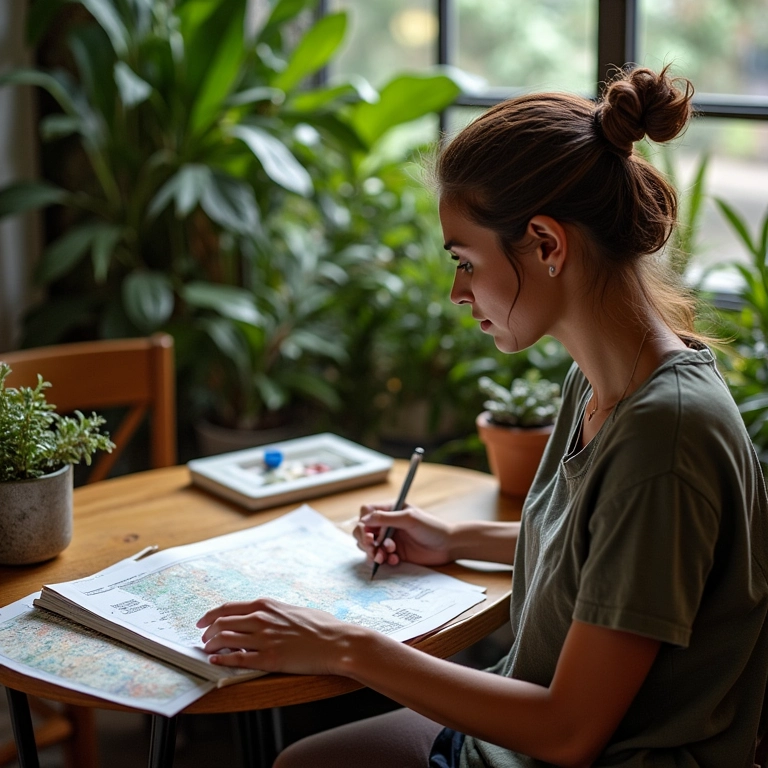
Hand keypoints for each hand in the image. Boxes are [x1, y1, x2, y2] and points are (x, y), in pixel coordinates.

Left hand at [196, 598, 362, 674]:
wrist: (337, 642)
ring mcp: (263, 639)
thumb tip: (264, 618)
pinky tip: (216, 661)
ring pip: (224, 639)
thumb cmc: (321, 626)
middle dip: (207, 632)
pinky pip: (237, 659)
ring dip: (211, 646)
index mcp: (266, 605)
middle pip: (221, 623)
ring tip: (208, 651)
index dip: (210, 615)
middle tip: (204, 640)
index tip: (201, 622)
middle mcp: (261, 619)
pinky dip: (222, 660)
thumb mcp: (293, 610)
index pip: (227, 608)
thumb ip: (274, 613)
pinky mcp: (268, 658)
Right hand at [353, 503, 453, 567]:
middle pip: (363, 531)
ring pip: (369, 546)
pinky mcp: (395, 553)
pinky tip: (395, 560)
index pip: (366, 513)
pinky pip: (380, 557)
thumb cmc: (432, 527)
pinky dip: (384, 560)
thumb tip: (364, 520)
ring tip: (384, 556)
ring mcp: (389, 539)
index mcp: (390, 510)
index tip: (370, 535)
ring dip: (374, 552)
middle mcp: (387, 524)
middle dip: (365, 541)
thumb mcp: (409, 519)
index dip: (364, 524)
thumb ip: (386, 518)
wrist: (448, 545)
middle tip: (373, 548)